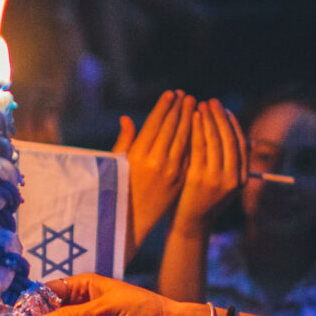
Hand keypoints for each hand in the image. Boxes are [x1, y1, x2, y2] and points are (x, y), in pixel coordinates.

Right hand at [114, 90, 196, 255]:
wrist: (132, 221)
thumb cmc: (118, 189)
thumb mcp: (116, 164)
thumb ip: (124, 140)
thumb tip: (127, 118)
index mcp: (137, 155)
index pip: (155, 124)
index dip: (164, 107)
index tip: (171, 94)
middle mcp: (155, 161)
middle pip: (172, 128)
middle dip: (180, 109)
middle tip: (186, 95)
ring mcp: (170, 171)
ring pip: (184, 139)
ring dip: (191, 120)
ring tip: (195, 106)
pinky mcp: (180, 179)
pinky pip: (190, 154)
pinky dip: (195, 138)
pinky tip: (199, 127)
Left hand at [172, 99, 246, 232]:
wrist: (190, 224)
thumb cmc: (204, 199)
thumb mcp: (224, 183)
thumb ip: (233, 164)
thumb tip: (247, 140)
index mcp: (241, 178)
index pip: (240, 144)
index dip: (232, 124)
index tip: (224, 109)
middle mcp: (232, 178)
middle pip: (228, 139)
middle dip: (219, 117)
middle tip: (211, 101)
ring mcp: (216, 178)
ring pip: (214, 140)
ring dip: (208, 119)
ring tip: (200, 105)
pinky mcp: (198, 178)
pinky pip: (198, 147)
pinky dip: (197, 129)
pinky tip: (192, 118)